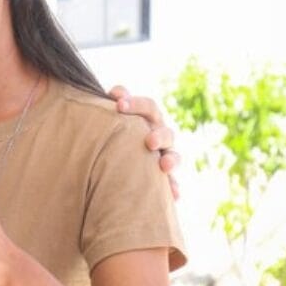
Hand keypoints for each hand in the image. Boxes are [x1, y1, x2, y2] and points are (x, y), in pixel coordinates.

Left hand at [109, 85, 180, 199]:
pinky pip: (173, 183)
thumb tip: (115, 92)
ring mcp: (165, 155)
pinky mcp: (165, 178)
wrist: (117, 162)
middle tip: (150, 142)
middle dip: (158, 135)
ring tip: (164, 166)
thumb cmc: (111, 134)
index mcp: (147, 119)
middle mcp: (159, 135)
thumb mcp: (111, 120)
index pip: (147, 107)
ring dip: (171, 160)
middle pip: (165, 131)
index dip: (136, 104)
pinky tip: (174, 194)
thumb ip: (115, 105)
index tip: (118, 104)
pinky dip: (173, 187)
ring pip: (174, 155)